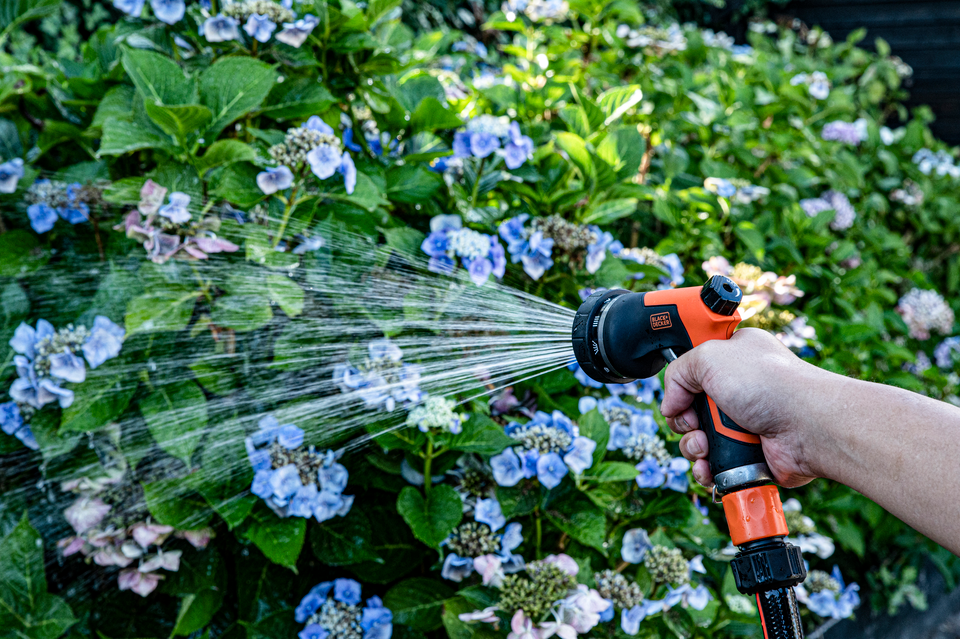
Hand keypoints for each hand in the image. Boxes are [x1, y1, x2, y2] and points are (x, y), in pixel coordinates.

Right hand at [659, 328, 824, 487]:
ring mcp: (743, 424)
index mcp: (733, 359)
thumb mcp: (710, 356)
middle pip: (690, 409)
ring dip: (693, 447)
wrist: (808, 426)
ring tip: (705, 446)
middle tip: (695, 422)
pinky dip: (706, 469)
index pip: (693, 370)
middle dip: (684, 421)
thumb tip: (670, 405)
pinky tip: (708, 466)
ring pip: (697, 440)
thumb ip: (678, 372)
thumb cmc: (769, 384)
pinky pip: (714, 465)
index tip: (682, 392)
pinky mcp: (748, 454)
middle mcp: (738, 391)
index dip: (682, 384)